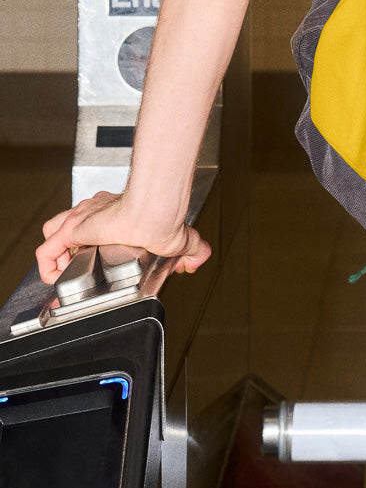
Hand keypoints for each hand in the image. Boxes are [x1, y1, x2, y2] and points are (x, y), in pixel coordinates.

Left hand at [36, 190, 210, 285]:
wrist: (153, 213)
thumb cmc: (163, 219)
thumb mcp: (180, 239)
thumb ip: (192, 250)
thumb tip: (196, 261)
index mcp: (118, 211)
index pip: (100, 222)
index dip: (96, 240)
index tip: (104, 255)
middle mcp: (96, 212)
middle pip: (73, 226)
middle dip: (73, 247)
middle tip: (80, 262)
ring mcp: (82, 220)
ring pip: (55, 233)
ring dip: (57, 254)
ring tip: (65, 269)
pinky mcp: (71, 230)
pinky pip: (47, 251)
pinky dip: (48, 266)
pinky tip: (55, 276)